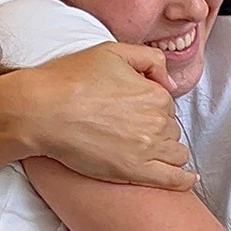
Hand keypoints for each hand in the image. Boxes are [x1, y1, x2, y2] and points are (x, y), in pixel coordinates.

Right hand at [13, 42, 195, 190]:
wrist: (42, 111)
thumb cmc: (71, 79)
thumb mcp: (114, 51)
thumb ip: (150, 60)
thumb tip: (168, 83)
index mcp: (155, 93)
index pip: (166, 103)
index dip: (151, 104)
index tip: (134, 108)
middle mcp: (157, 121)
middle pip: (170, 127)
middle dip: (157, 128)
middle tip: (131, 128)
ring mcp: (147, 149)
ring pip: (174, 152)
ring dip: (167, 150)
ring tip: (151, 151)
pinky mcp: (134, 172)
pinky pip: (172, 179)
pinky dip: (183, 179)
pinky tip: (188, 180)